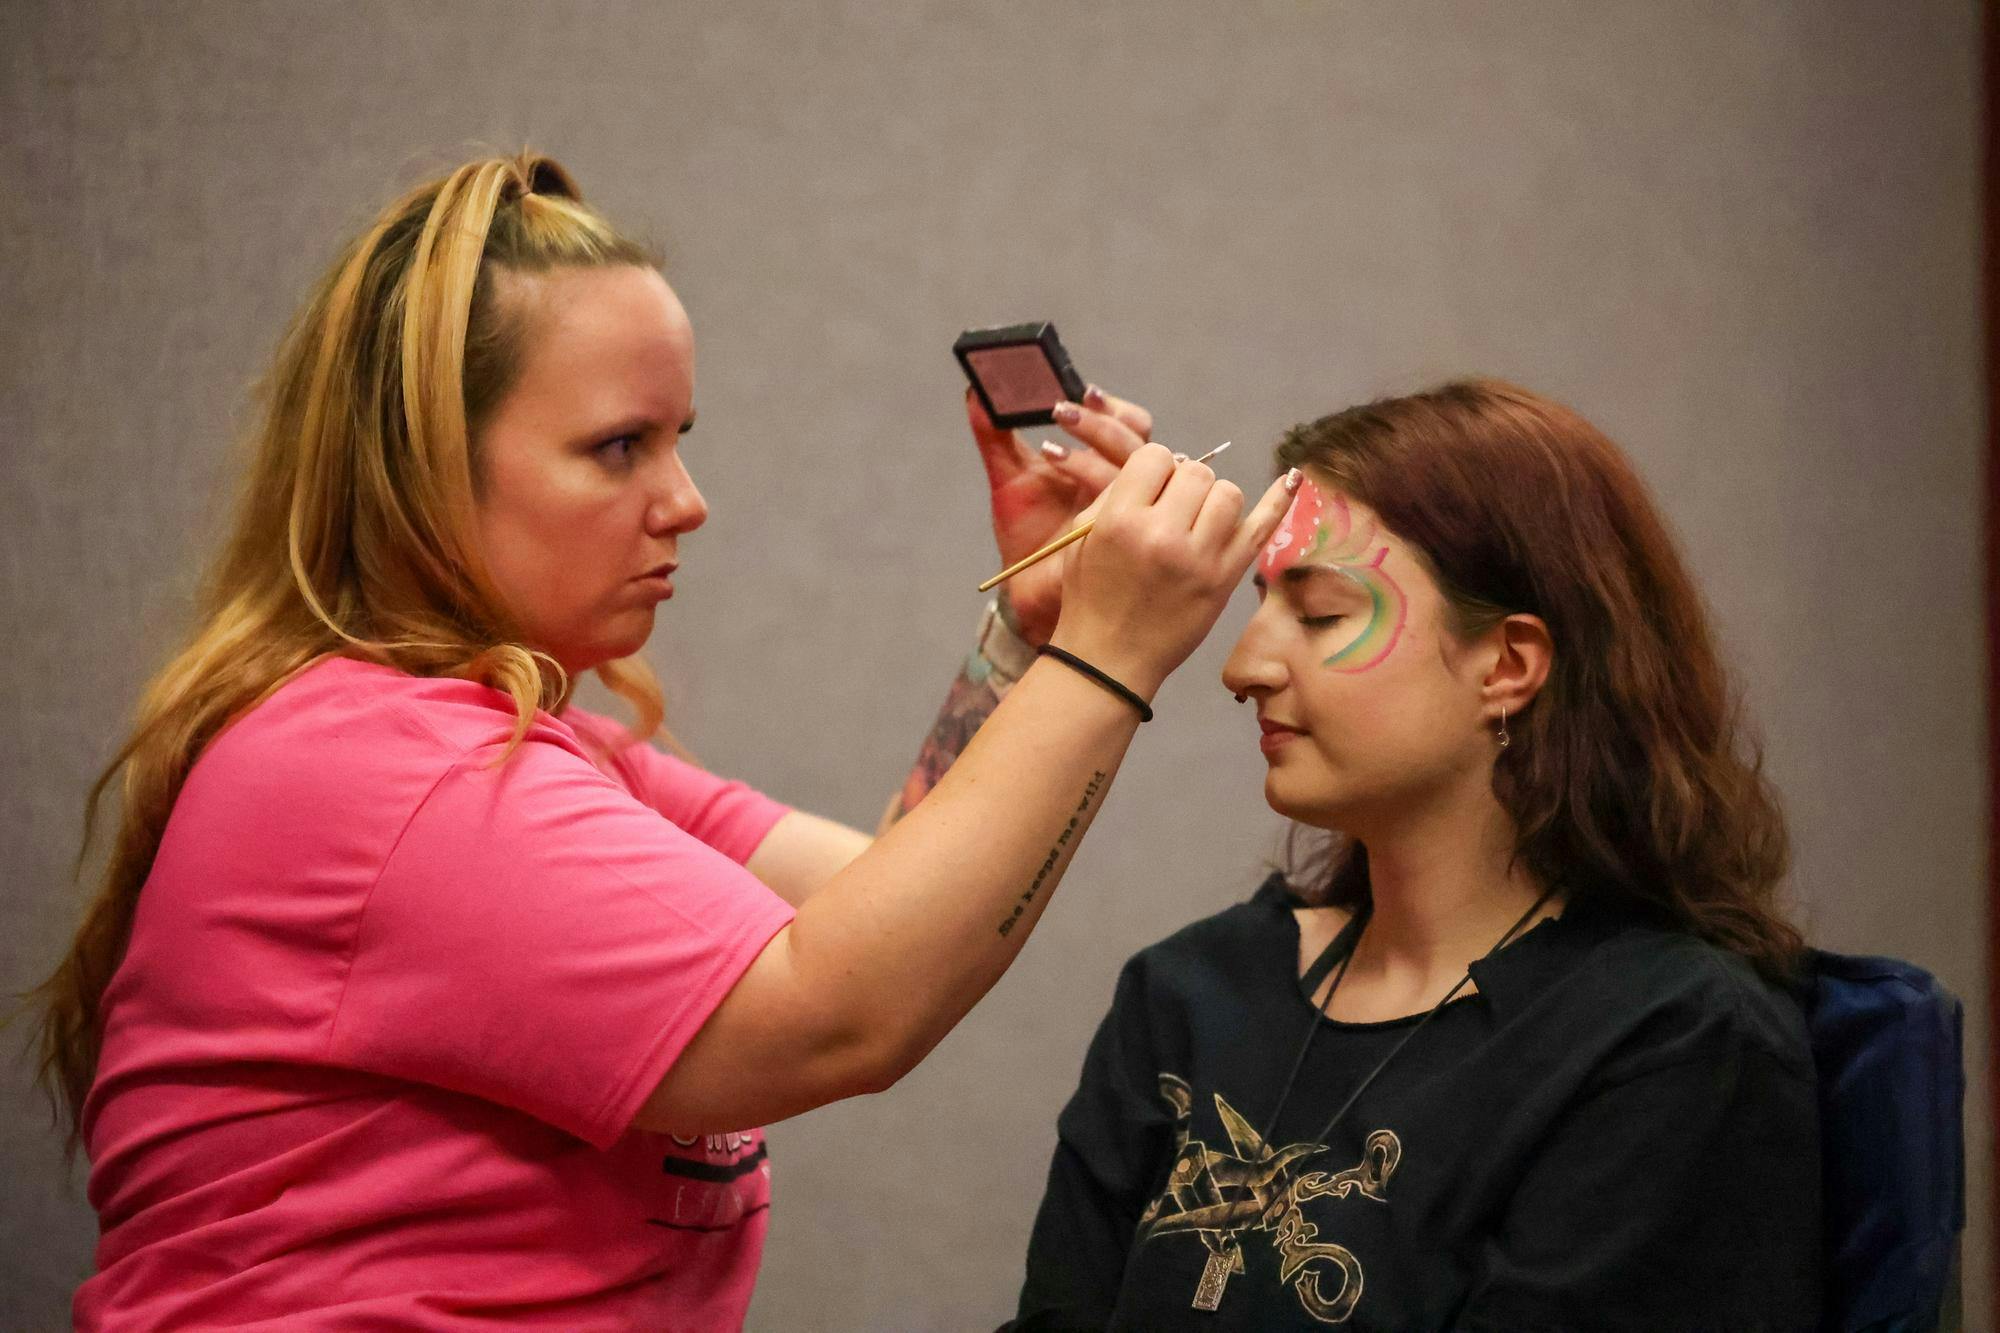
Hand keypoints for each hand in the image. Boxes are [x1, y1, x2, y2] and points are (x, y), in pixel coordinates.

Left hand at [968, 386, 1152, 643]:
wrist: (1024, 587)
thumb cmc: (1025, 530)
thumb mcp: (1006, 475)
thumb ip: (994, 433)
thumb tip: (975, 390)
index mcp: (1106, 462)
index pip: (1128, 423)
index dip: (1111, 406)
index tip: (1082, 390)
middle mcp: (1122, 484)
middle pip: (1139, 440)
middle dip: (1102, 423)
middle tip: (1062, 411)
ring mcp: (1123, 511)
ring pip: (1132, 470)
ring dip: (1093, 450)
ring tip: (1050, 448)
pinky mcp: (1113, 536)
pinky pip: (1118, 504)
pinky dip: (1088, 483)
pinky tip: (1057, 471)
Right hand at [1051, 449, 1297, 700]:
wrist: (1108, 662)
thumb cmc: (1088, 599)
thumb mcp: (1080, 539)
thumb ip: (1115, 495)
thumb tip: (1162, 465)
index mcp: (1121, 520)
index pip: (1155, 456)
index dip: (1153, 470)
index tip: (1147, 493)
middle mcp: (1163, 534)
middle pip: (1196, 472)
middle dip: (1182, 484)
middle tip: (1168, 515)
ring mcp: (1200, 558)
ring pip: (1228, 492)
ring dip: (1213, 499)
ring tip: (1195, 523)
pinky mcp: (1225, 579)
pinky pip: (1261, 528)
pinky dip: (1279, 501)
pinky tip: (1293, 478)